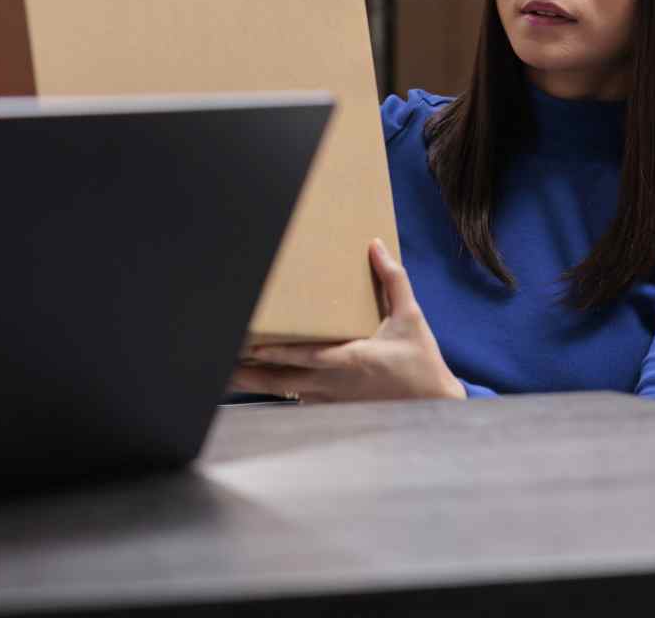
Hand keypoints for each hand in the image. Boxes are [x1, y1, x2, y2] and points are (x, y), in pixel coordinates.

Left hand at [234, 239, 465, 402]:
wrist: (435, 407)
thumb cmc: (421, 361)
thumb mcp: (411, 317)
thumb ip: (392, 280)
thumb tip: (375, 246)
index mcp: (352, 359)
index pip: (306, 355)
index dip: (276, 352)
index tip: (250, 347)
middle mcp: (335, 382)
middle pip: (282, 380)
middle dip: (249, 373)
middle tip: (219, 365)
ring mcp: (331, 399)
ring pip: (285, 392)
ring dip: (255, 384)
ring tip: (224, 377)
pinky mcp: (333, 409)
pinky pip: (297, 401)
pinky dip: (275, 394)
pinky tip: (254, 387)